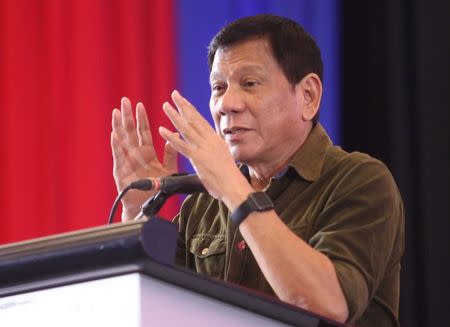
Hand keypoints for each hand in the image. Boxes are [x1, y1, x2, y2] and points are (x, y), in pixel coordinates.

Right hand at [111, 97, 177, 219]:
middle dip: (128, 116)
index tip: (140, 105)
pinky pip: (118, 157)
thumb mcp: (168, 170)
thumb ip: (171, 155)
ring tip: (116, 112)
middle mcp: (135, 155)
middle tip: (124, 100)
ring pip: (122, 141)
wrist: (147, 206)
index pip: (144, 132)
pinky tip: (114, 134)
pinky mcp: (120, 172)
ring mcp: (126, 162)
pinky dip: (116, 145)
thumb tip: (174, 139)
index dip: (142, 119)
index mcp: (147, 153)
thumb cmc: (157, 188)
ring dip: (119, 126)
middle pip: (130, 132)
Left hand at [159, 91, 252, 210]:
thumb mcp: (224, 158)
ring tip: (165, 105)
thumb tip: (211, 148)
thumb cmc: (230, 177)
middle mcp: (210, 140)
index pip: (201, 121)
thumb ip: (214, 151)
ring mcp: (203, 148)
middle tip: (174, 94)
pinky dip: (170, 137)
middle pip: (194, 119)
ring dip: (174, 116)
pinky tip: (162, 129)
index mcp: (216, 139)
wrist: (234, 186)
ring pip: (186, 128)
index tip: (184, 101)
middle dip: (183, 105)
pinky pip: (181, 145)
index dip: (191, 110)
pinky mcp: (198, 158)